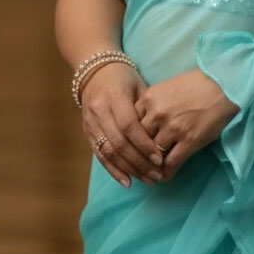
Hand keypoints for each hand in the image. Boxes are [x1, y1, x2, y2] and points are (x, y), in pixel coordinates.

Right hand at [80, 62, 166, 187]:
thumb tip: (165, 135)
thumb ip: (148, 109)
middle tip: (157, 175)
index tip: (160, 158)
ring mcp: (91, 122)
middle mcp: (100, 110)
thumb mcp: (139, 86)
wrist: (95, 72)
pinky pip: (99, 155)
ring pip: (109, 152)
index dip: (144, 144)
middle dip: (139, 162)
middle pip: (119, 143)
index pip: (129, 126)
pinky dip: (113, 170)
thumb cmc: (125, 78)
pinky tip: (127, 181)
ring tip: (147, 180)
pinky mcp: (87, 132)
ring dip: (129, 169)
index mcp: (115, 96)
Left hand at [133, 67, 239, 182]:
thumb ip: (151, 105)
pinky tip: (165, 176)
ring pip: (154, 155)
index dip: (131, 139)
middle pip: (139, 141)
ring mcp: (173, 127)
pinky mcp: (189, 140)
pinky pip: (171, 163)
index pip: (130, 125)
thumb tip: (141, 128)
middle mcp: (157, 113)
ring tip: (152, 174)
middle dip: (139, 155)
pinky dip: (166, 173)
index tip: (131, 150)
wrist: (223, 85)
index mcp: (149, 98)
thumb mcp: (166, 88)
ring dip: (152, 167)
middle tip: (138, 166)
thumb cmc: (196, 85)